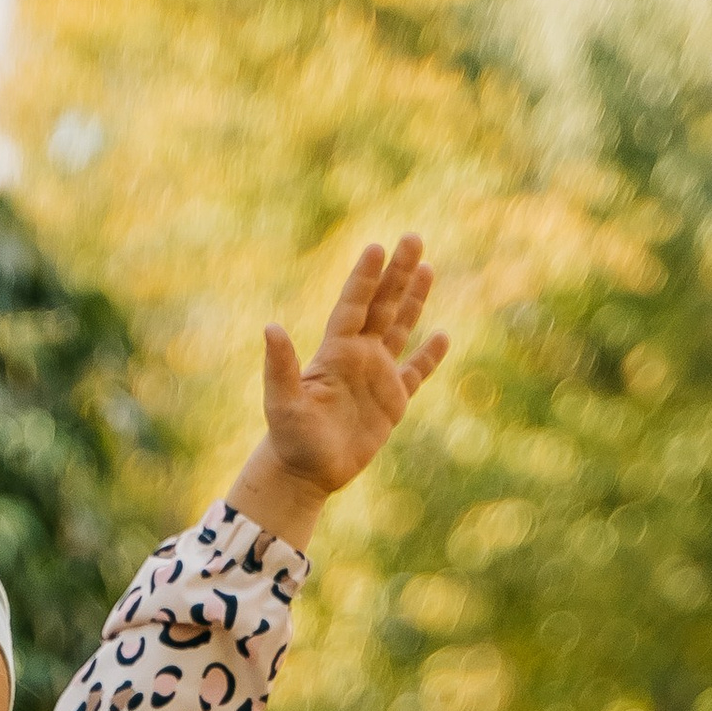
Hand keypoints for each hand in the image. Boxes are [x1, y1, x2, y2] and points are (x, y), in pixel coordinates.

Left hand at [230, 237, 448, 551]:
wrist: (305, 473)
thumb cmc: (289, 438)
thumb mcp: (282, 402)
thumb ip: (280, 366)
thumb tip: (270, 327)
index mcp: (335, 351)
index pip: (354, 305)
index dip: (366, 278)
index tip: (376, 247)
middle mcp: (358, 356)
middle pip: (383, 306)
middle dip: (397, 273)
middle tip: (412, 238)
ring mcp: (376, 377)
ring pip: (399, 329)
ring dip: (413, 300)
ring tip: (427, 267)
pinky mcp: (392, 402)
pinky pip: (415, 373)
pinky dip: (429, 356)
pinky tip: (441, 335)